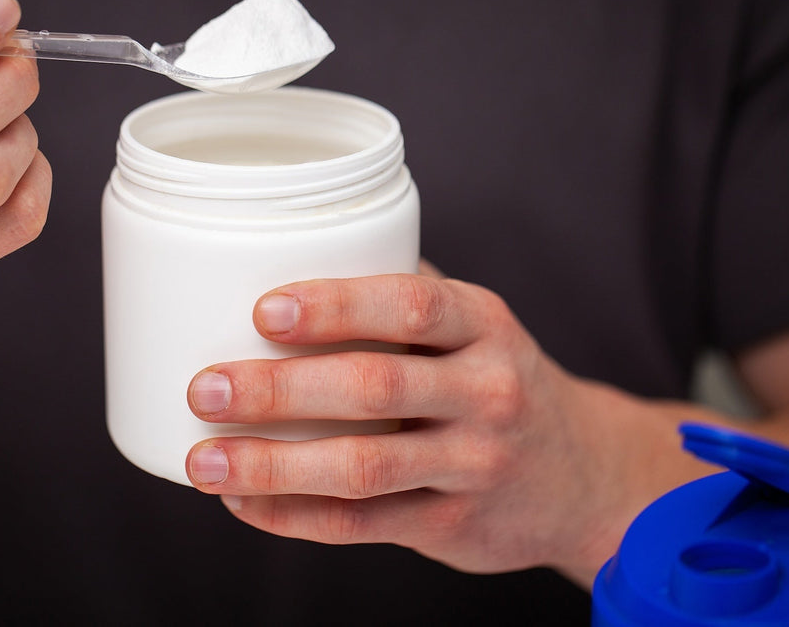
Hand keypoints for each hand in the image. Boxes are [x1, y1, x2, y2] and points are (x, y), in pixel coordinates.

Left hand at [184, 273, 702, 583]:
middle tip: (206, 389)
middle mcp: (487, 392)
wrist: (584, 475)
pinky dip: (294, 517)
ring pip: (363, 468)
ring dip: (273, 466)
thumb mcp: (475, 328)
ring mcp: (474, 464)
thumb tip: (285, 263)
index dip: (335, 306)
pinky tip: (244, 504)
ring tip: (204, 461)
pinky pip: (363, 525)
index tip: (262, 310)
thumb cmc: (497, 381)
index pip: (411, 305)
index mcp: (484, 325)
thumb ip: (400, 300)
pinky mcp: (454, 525)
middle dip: (280, 390)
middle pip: (376, 387)